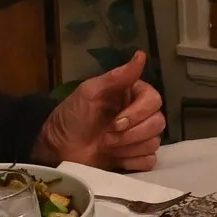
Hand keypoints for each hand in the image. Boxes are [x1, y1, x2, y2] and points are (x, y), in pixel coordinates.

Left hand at [41, 51, 164, 171]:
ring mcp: (139, 137)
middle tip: (106, 137)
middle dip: (131, 134)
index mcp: (132, 95)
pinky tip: (116, 159)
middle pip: (158, 122)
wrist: (58, 148)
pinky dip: (134, 161)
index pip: (154, 100)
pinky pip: (150, 160)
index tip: (116, 122)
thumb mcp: (89, 92)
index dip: (138, 113)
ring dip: (128, 147)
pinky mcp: (135, 158)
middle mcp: (140, 114)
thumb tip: (141, 55)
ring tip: (106, 146)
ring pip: (154, 142)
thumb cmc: (72, 116)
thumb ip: (117, 76)